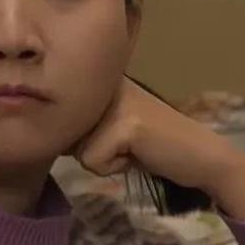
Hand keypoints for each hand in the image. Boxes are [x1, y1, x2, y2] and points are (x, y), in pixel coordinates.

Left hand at [74, 76, 244, 220]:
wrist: (199, 154)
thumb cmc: (152, 143)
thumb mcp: (110, 127)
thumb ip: (80, 123)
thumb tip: (44, 132)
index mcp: (100, 77)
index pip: (61, 114)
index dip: (81, 135)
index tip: (113, 135)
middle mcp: (104, 81)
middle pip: (67, 132)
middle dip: (92, 149)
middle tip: (126, 144)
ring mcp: (114, 101)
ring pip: (77, 150)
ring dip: (103, 160)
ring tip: (133, 148)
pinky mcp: (124, 124)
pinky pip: (92, 162)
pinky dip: (114, 168)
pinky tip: (139, 154)